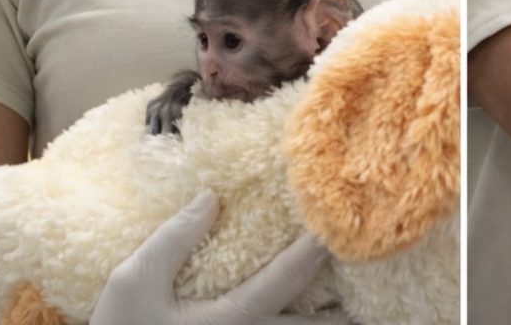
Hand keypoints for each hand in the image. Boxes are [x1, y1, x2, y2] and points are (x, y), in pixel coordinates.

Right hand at [92, 190, 335, 324]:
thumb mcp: (133, 284)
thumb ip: (173, 240)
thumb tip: (212, 198)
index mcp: (233, 319)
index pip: (289, 276)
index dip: (319, 247)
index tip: (345, 222)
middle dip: (346, 307)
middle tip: (377, 280)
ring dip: (326, 321)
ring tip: (358, 303)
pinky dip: (300, 324)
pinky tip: (311, 314)